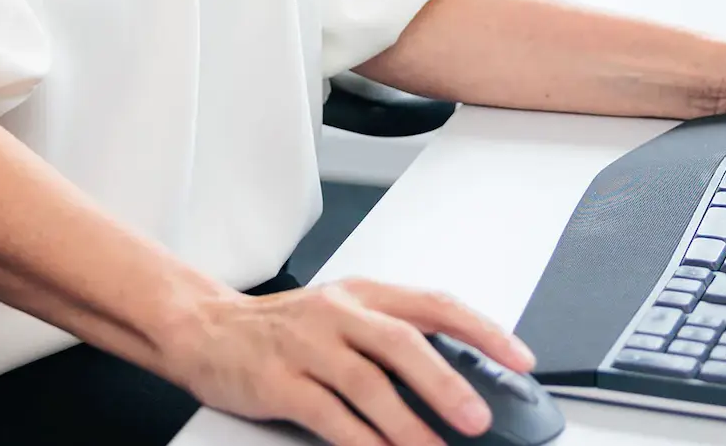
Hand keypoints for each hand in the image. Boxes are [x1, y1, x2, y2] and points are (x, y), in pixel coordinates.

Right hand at [163, 277, 533, 445]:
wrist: (206, 328)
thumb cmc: (283, 329)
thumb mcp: (342, 317)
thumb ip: (393, 339)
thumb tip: (458, 382)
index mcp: (364, 293)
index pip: (435, 304)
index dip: (482, 330)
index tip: (520, 358)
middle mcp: (338, 312)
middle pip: (404, 343)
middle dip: (446, 384)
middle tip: (478, 418)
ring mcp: (307, 345)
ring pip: (369, 384)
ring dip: (408, 424)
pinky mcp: (279, 380)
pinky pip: (329, 415)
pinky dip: (361, 441)